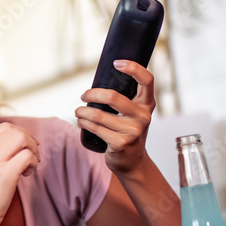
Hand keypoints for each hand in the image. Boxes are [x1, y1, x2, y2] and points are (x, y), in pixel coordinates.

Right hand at [0, 122, 39, 225]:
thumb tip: (17, 139)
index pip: (5, 127)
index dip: (21, 133)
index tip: (28, 144)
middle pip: (16, 132)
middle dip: (30, 142)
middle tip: (33, 156)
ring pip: (24, 140)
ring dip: (33, 152)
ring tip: (29, 167)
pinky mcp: (5, 173)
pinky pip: (28, 156)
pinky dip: (33, 163)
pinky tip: (27, 174)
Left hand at [75, 60, 155, 175]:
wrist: (133, 161)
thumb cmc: (129, 131)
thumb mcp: (134, 113)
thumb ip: (126, 97)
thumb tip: (100, 77)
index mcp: (148, 104)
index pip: (147, 80)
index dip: (134, 68)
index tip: (117, 63)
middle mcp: (143, 116)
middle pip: (113, 97)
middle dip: (91, 94)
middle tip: (84, 95)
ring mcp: (133, 131)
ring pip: (98, 115)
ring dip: (82, 111)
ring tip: (78, 111)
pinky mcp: (120, 143)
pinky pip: (95, 128)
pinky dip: (84, 123)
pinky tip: (81, 121)